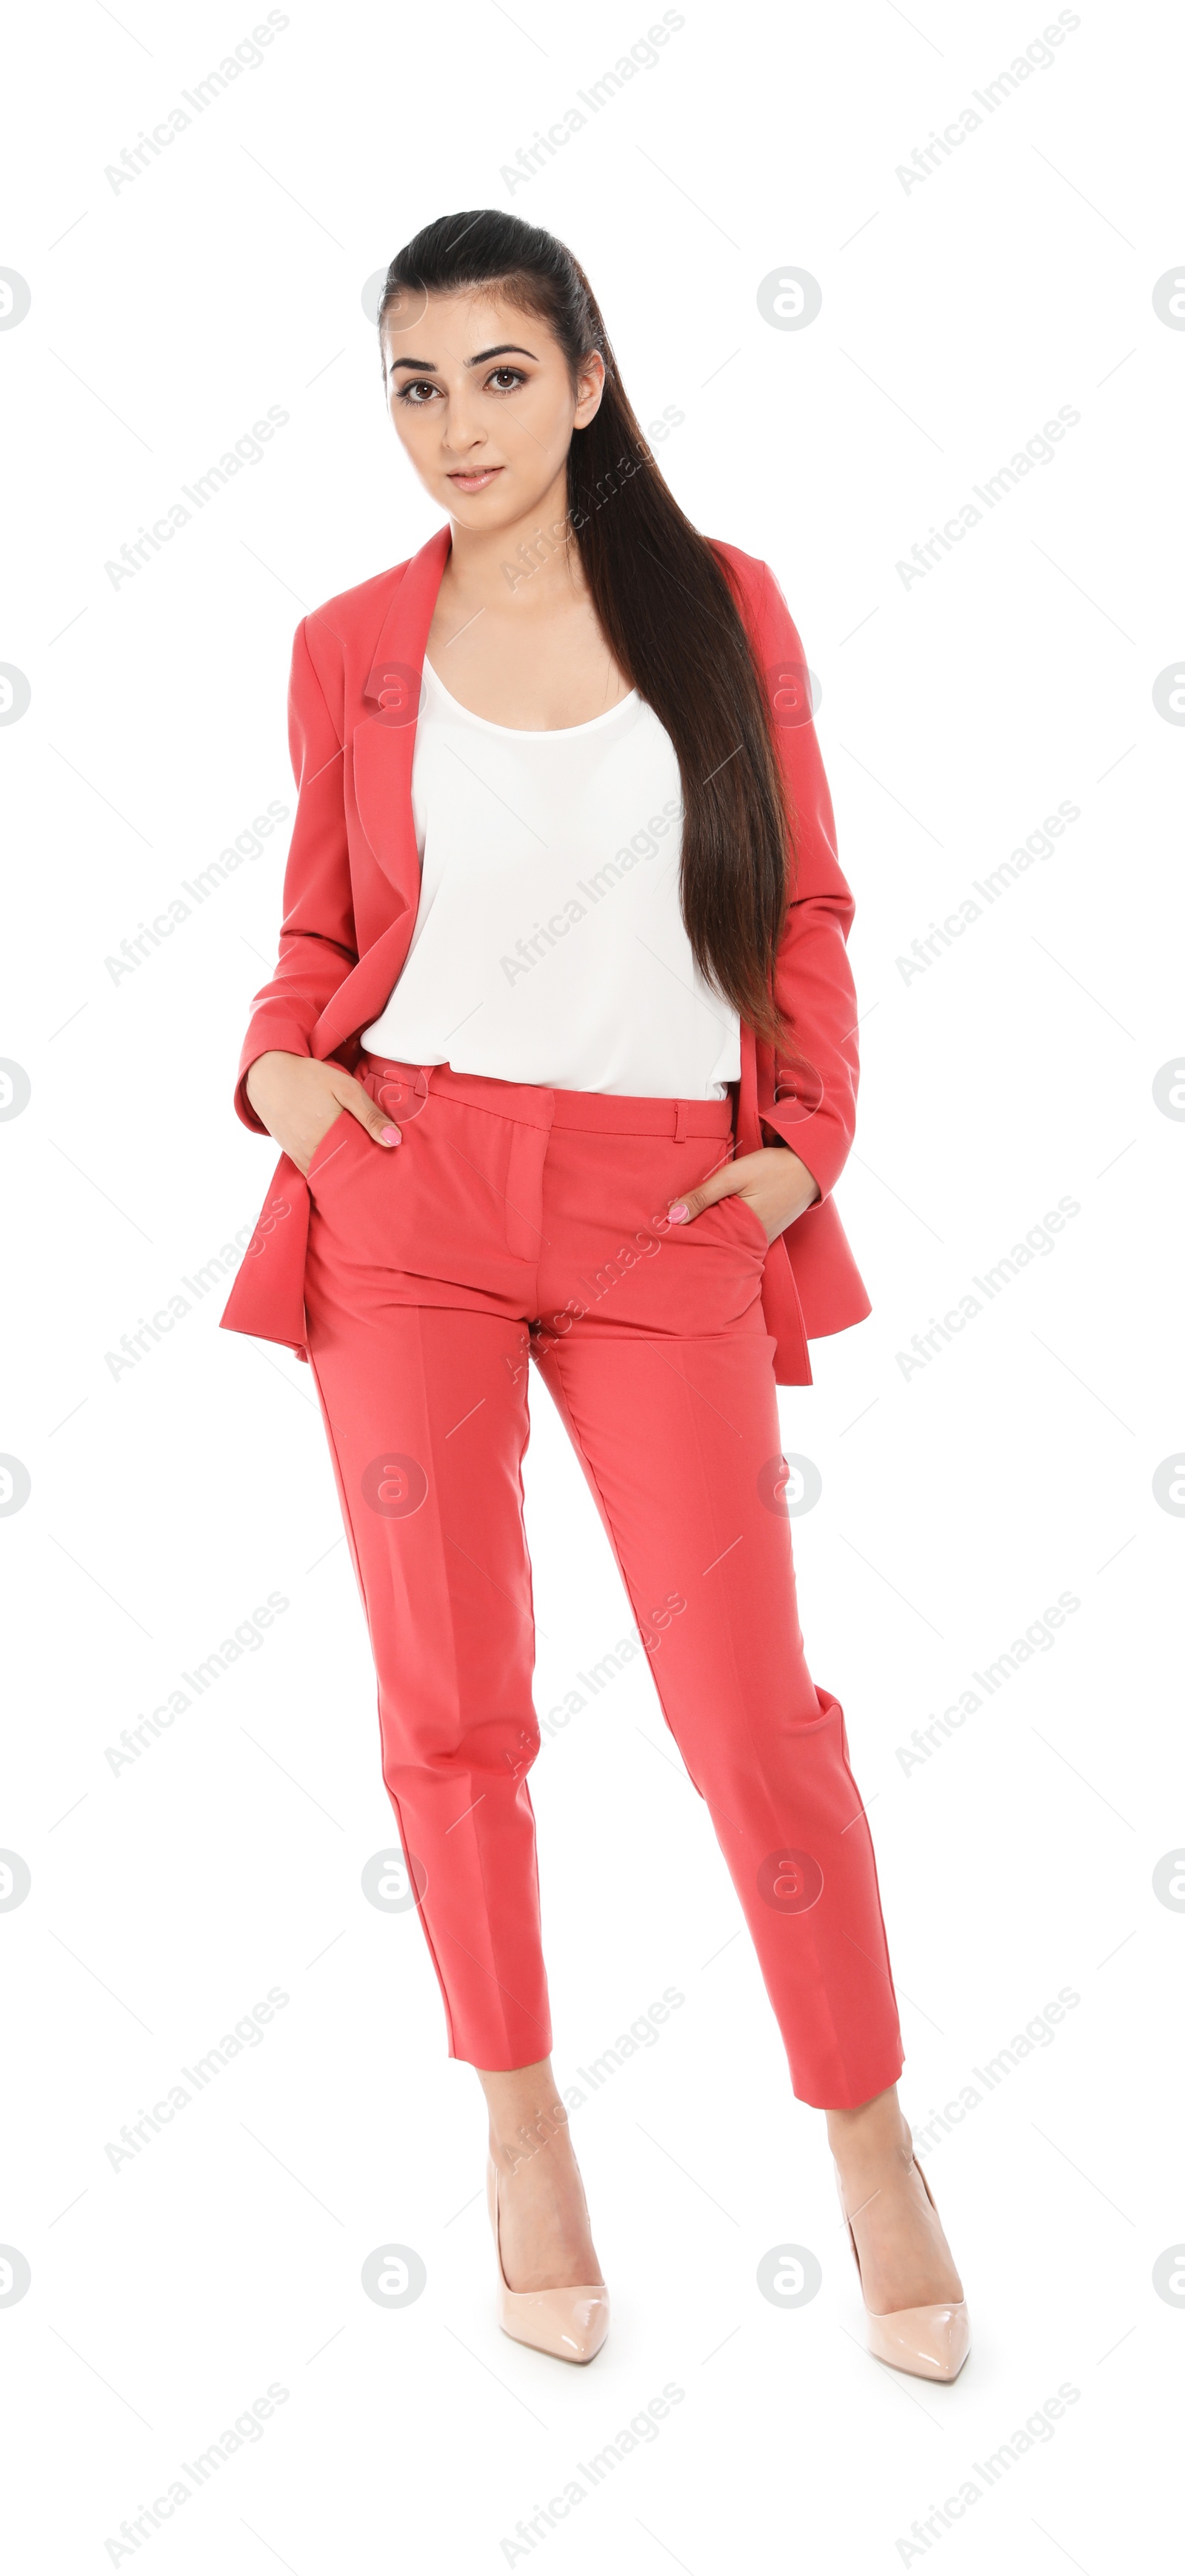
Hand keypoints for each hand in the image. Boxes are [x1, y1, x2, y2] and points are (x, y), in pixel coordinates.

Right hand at [244, 1051, 401, 1176]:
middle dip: (361, 1173)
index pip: (359, 1166)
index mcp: (328, 1139)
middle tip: (378, 1170)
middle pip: (344, 1174)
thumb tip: (394, 1141)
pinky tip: (339, 1163)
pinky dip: (327, 1171)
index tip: (389, 1168)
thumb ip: (370, 1115)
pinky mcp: (292, 1155)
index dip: (374, 1167)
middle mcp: (311, 1154)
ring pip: (328, 1175)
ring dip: (344, 1173)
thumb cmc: (308, 1077)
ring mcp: (299, 1157)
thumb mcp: (344, 1088)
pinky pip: (314, 1172)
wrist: (267, 1074)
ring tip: (361, 1167)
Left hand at [667, 1143, 819, 1244]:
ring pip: (727, 1241)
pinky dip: (726, 1231)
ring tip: (685, 1231)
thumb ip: (703, 1196)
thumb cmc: (773, 1168)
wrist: (811, 1165)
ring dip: (710, 1235)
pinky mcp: (766, 1232)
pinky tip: (713, 1223)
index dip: (685, 1240)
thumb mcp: (734, 1176)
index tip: (662, 1237)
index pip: (705, 1245)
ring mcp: (761, 1239)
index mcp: (743, 1233)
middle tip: (667, 1238)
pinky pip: (740, 1236)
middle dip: (695, 1241)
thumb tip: (672, 1216)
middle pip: (716, 1246)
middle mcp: (753, 1243)